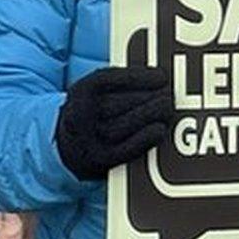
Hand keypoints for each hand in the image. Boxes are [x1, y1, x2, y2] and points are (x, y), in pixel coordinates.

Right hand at [53, 66, 173, 180]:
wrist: (68, 146)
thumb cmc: (96, 111)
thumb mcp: (98, 91)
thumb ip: (122, 82)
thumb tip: (161, 78)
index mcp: (80, 92)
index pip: (108, 79)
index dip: (139, 77)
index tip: (162, 77)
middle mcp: (78, 116)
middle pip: (117, 103)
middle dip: (149, 98)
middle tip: (169, 95)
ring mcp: (87, 140)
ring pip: (121, 125)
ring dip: (150, 116)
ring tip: (167, 109)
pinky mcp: (98, 161)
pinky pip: (124, 150)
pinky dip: (145, 139)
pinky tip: (160, 129)